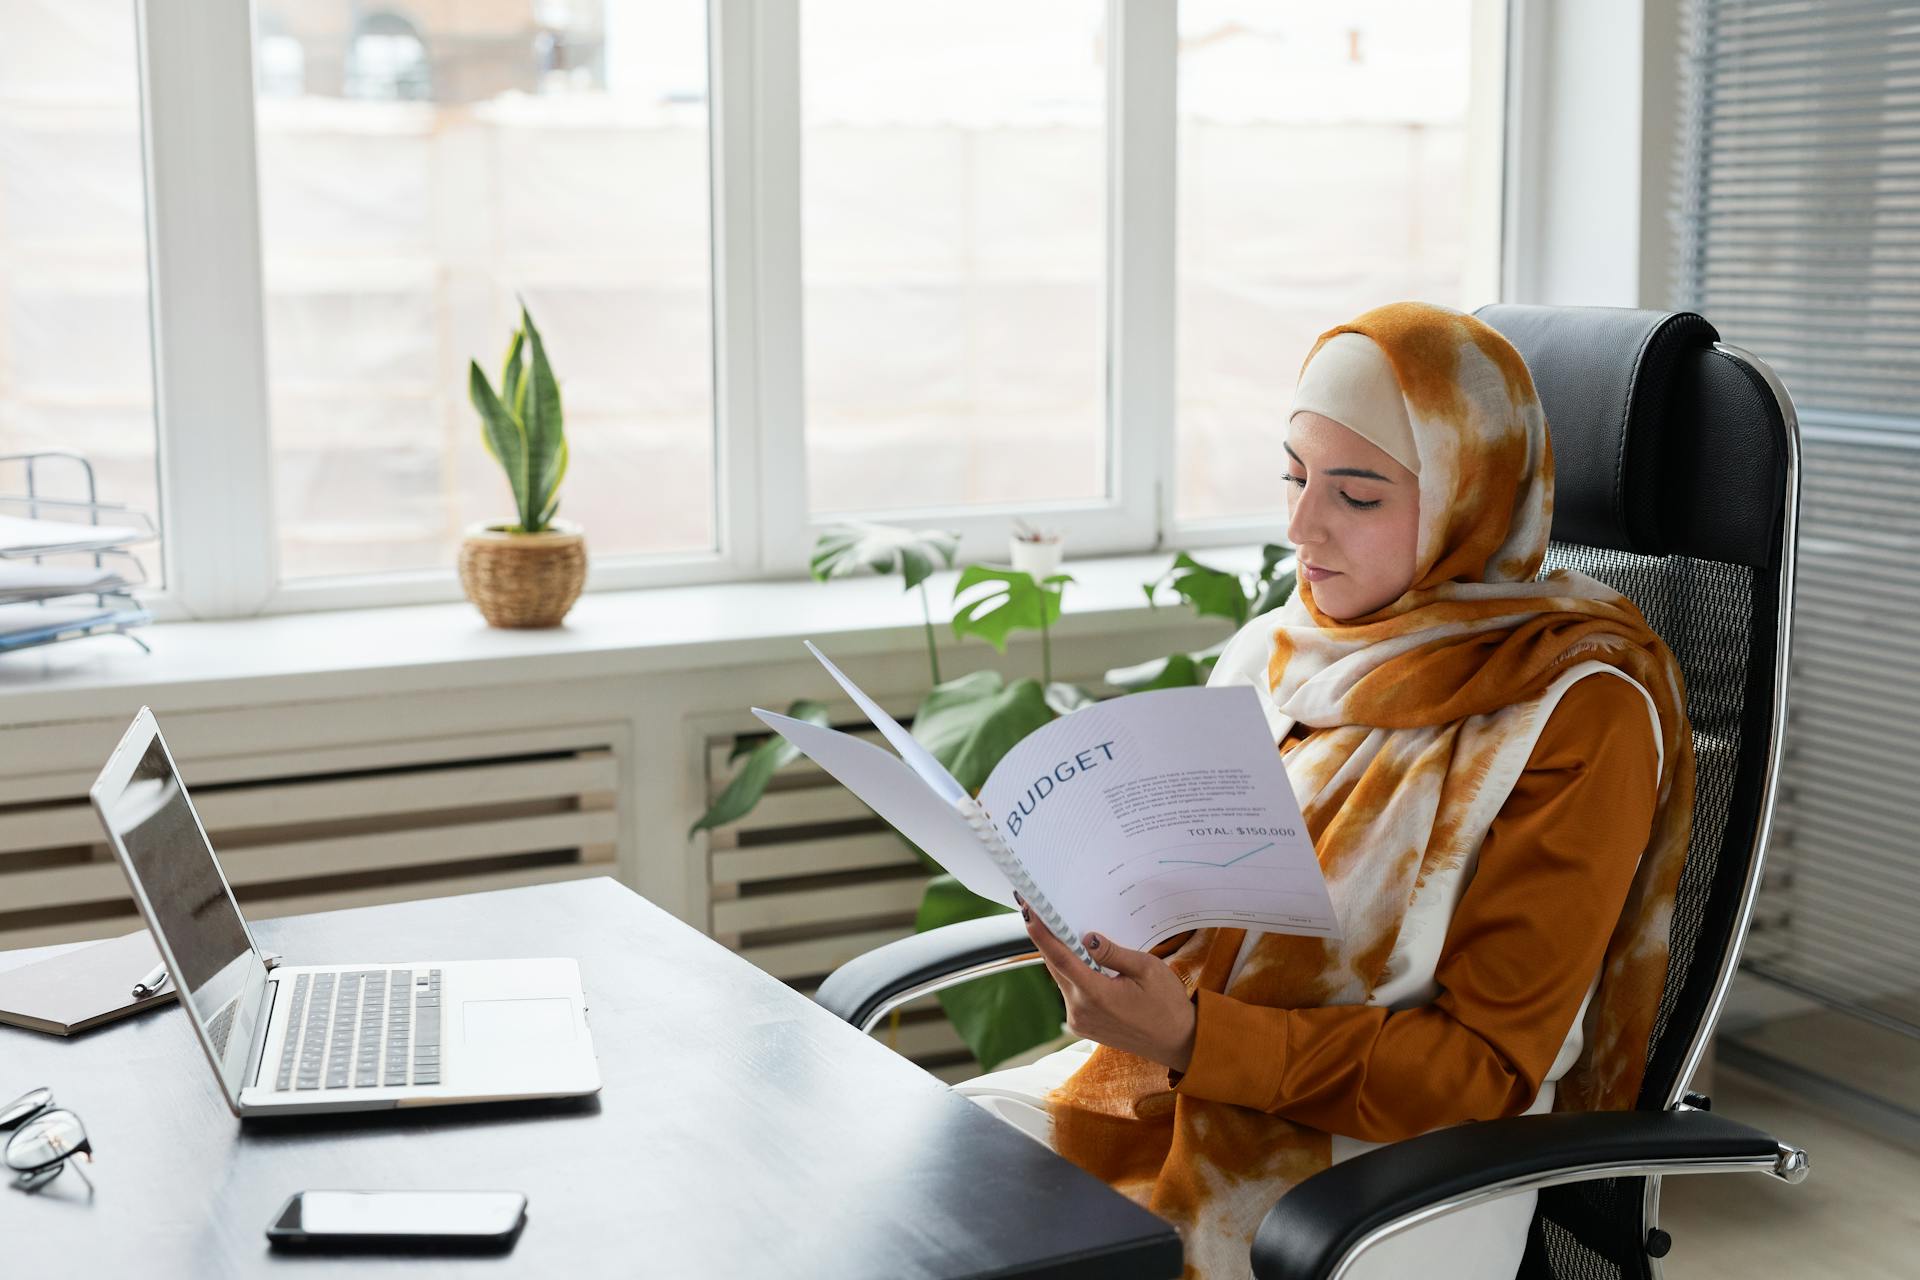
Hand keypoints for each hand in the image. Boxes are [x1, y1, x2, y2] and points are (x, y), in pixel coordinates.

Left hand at [1016, 893, 1197, 1072]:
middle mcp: (1081, 1010)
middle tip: (1039, 910)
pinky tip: (1078, 958)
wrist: (1177, 1042)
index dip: (1041, 933)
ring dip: (1060, 956)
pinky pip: (1069, 993)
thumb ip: (1113, 953)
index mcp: (1096, 995)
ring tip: (1060, 929)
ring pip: (1061, 979)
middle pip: (1055, 967)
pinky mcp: (1081, 1026)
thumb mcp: (1147, 969)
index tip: (1028, 911)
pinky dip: (1070, 974)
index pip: (1060, 958)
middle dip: (1047, 938)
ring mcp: (1079, 1021)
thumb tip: (1085, 937)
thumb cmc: (1167, 1004)